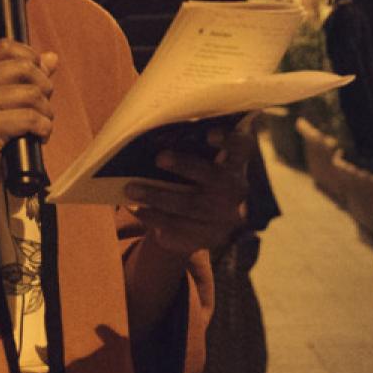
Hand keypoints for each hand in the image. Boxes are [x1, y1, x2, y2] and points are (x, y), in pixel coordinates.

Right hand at [0, 41, 56, 203]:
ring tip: (42, 124)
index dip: (31, 57)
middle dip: (44, 86)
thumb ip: (24, 77)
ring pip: (32, 94)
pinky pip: (30, 118)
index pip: (7, 47)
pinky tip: (40, 135)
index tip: (39, 77)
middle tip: (43, 105)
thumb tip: (52, 57)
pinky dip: (44, 127)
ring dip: (46, 112)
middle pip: (25, 68)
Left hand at [123, 127, 250, 258]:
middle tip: (160, 158)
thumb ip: (193, 151)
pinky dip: (156, 218)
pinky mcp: (209, 238)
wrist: (213, 226)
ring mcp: (225, 218)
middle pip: (213, 177)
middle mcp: (236, 191)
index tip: (210, 134)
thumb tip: (154, 135)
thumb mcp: (208, 166)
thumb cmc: (202, 181)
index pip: (241, 148)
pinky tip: (138, 209)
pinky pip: (180, 229)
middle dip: (185, 166)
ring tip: (131, 189)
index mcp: (237, 165)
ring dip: (158, 196)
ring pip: (191, 205)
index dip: (230, 141)